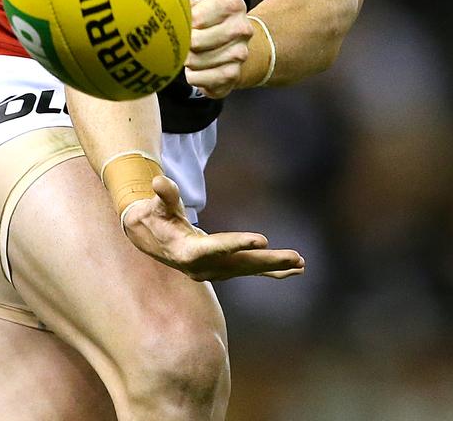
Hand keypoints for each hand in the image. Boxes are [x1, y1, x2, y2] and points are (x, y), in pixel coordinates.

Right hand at [122, 174, 304, 281]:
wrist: (151, 239)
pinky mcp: (221, 269)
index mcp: (188, 252)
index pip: (217, 248)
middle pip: (240, 264)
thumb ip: (163, 195)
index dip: (239, 244)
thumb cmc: (155, 217)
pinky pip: (248, 271)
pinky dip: (270, 270)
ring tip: (300, 264)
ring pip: (248, 269)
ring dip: (274, 267)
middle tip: (296, 258)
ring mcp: (214, 271)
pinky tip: (292, 271)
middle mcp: (203, 267)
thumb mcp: (156, 205)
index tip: (263, 240)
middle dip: (269, 261)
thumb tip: (159, 181)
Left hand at [184, 0, 253, 98]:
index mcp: (233, 6)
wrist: (233, 48)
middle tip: (182, 42)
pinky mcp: (233, 75)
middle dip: (183, 43)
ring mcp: (239, 53)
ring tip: (192, 54)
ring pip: (195, 61)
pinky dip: (191, 75)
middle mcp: (241, 29)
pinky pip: (197, 78)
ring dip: (186, 60)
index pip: (197, 17)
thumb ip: (183, 2)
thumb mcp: (199, 6)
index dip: (183, 23)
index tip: (181, 25)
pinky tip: (197, 69)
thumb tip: (160, 1)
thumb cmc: (210, 24)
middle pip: (196, 41)